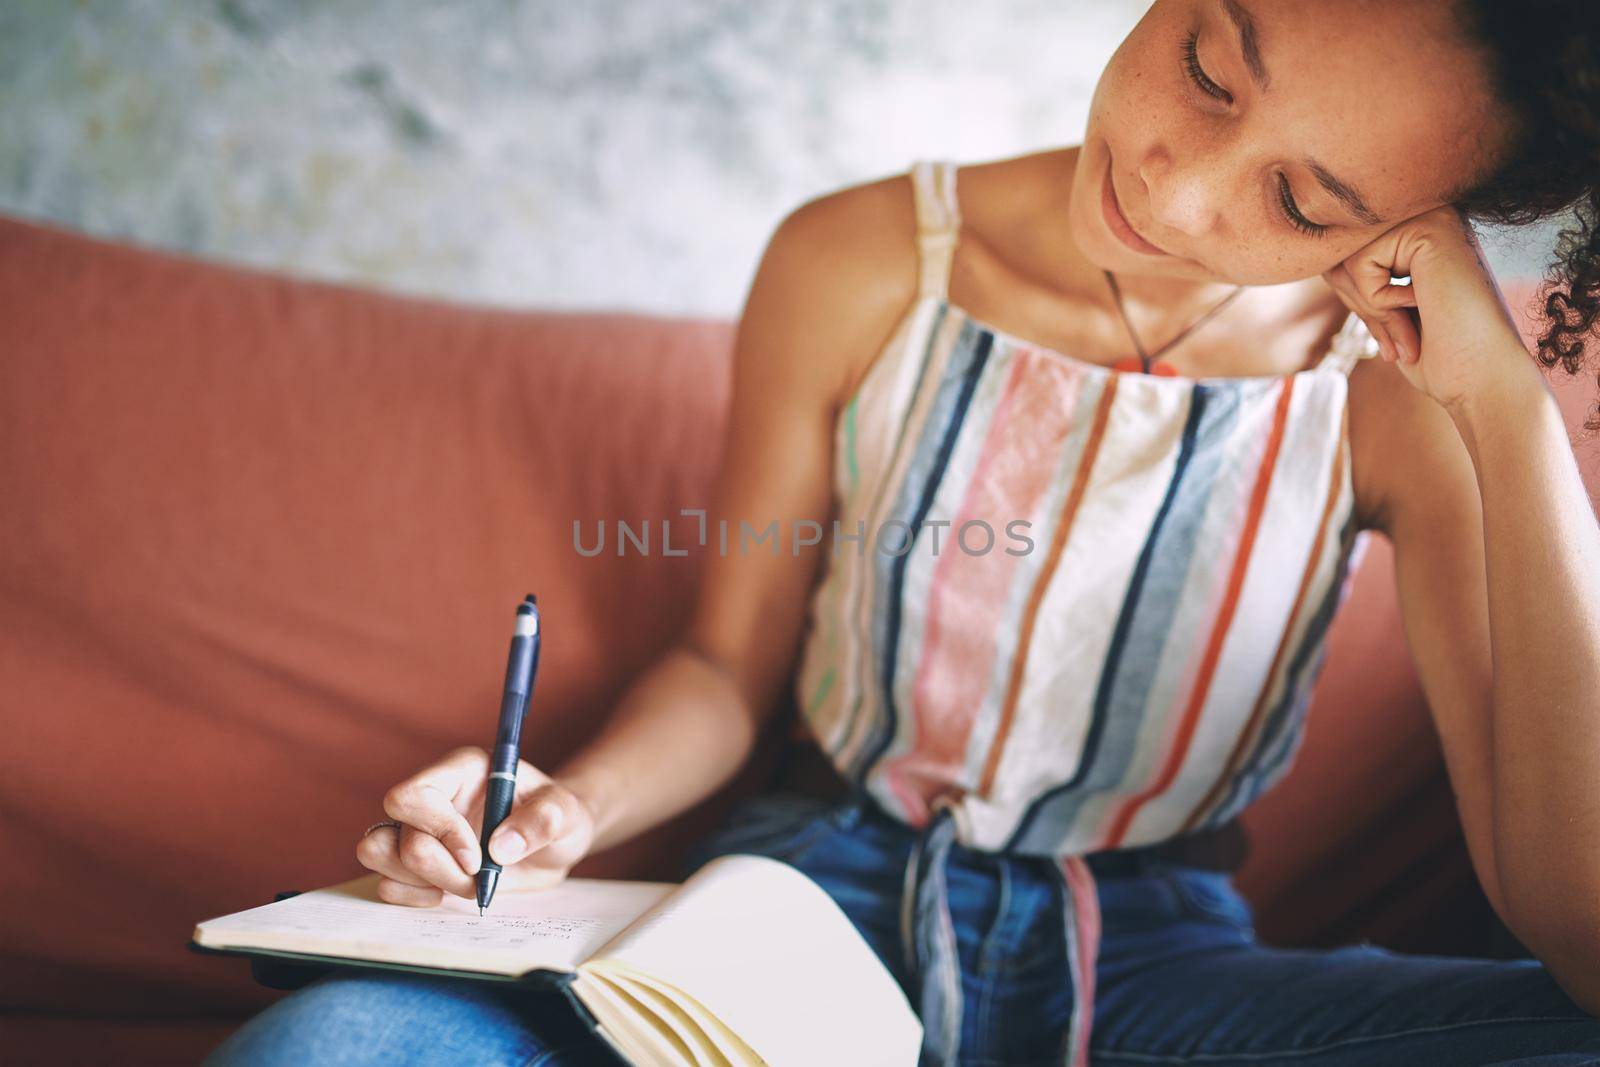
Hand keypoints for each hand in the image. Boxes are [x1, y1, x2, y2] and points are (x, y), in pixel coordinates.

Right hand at [356, 745, 597, 906]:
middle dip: (438, 868)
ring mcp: (418, 830)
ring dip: (417, 882)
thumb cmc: (559, 816)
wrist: (555, 842)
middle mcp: (432, 797)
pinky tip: (446, 895)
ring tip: (463, 886)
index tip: (477, 858)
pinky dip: (411, 897)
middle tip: (480, 879)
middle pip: (394, 833)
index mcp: (461, 771)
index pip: (414, 794)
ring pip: (375, 852)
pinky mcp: (415, 864)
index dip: (439, 831)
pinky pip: (384, 883)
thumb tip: (501, 848)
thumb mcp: (566, 813)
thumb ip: (543, 821)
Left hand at [1320, 203, 1533, 413]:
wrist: (1481, 377)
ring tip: (1406, 336)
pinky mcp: (1428, 228)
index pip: (1349, 255)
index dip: (1355, 299)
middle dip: (1358, 303)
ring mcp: (1432, 217)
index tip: (1385, 337)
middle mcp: (1430, 216)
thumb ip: (1363, 277)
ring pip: (1348, 257)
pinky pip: (1360, 263)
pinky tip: (1421, 310)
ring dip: (1368, 306)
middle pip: (1344, 252)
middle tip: (1394, 345)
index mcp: (1424, 233)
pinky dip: (1377, 300)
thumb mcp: (1388, 309)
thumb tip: (1325, 263)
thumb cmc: (1438, 354)